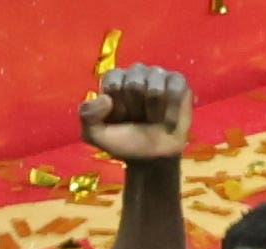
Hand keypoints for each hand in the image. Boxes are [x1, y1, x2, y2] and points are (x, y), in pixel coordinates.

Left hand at [77, 65, 192, 162]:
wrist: (151, 159)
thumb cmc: (124, 142)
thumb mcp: (96, 135)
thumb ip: (87, 116)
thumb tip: (106, 99)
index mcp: (114, 80)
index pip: (113, 80)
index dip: (116, 105)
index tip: (119, 118)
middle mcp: (136, 72)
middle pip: (134, 83)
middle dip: (135, 109)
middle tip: (138, 119)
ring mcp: (158, 75)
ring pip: (155, 87)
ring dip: (153, 112)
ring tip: (153, 121)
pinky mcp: (178, 82)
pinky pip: (175, 88)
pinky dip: (171, 110)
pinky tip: (168, 122)